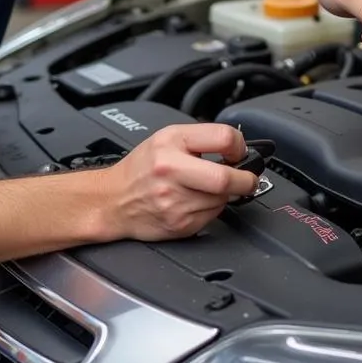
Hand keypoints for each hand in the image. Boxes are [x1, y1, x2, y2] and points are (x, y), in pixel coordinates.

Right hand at [95, 124, 257, 241]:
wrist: (114, 200)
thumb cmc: (141, 168)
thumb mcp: (166, 137)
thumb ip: (201, 138)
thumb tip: (236, 146)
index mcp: (170, 144)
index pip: (222, 138)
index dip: (239, 146)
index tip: (239, 152)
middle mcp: (172, 172)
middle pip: (226, 178)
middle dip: (246, 179)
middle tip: (248, 178)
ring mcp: (176, 202)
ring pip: (223, 199)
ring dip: (225, 194)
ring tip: (206, 186)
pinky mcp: (181, 225)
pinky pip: (213, 215)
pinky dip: (211, 208)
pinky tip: (194, 200)